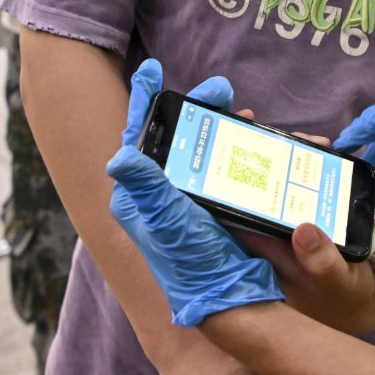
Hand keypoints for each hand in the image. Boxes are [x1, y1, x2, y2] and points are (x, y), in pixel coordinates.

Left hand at [107, 60, 283, 327]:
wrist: (232, 303)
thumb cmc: (196, 264)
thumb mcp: (170, 221)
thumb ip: (146, 187)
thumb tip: (119, 155)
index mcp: (141, 197)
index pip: (137, 139)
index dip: (144, 102)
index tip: (152, 72)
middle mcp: (160, 196)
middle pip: (174, 138)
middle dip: (196, 109)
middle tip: (221, 90)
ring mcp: (188, 201)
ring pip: (201, 149)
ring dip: (221, 126)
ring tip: (244, 113)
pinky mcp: (213, 207)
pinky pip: (222, 165)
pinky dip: (236, 146)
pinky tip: (255, 139)